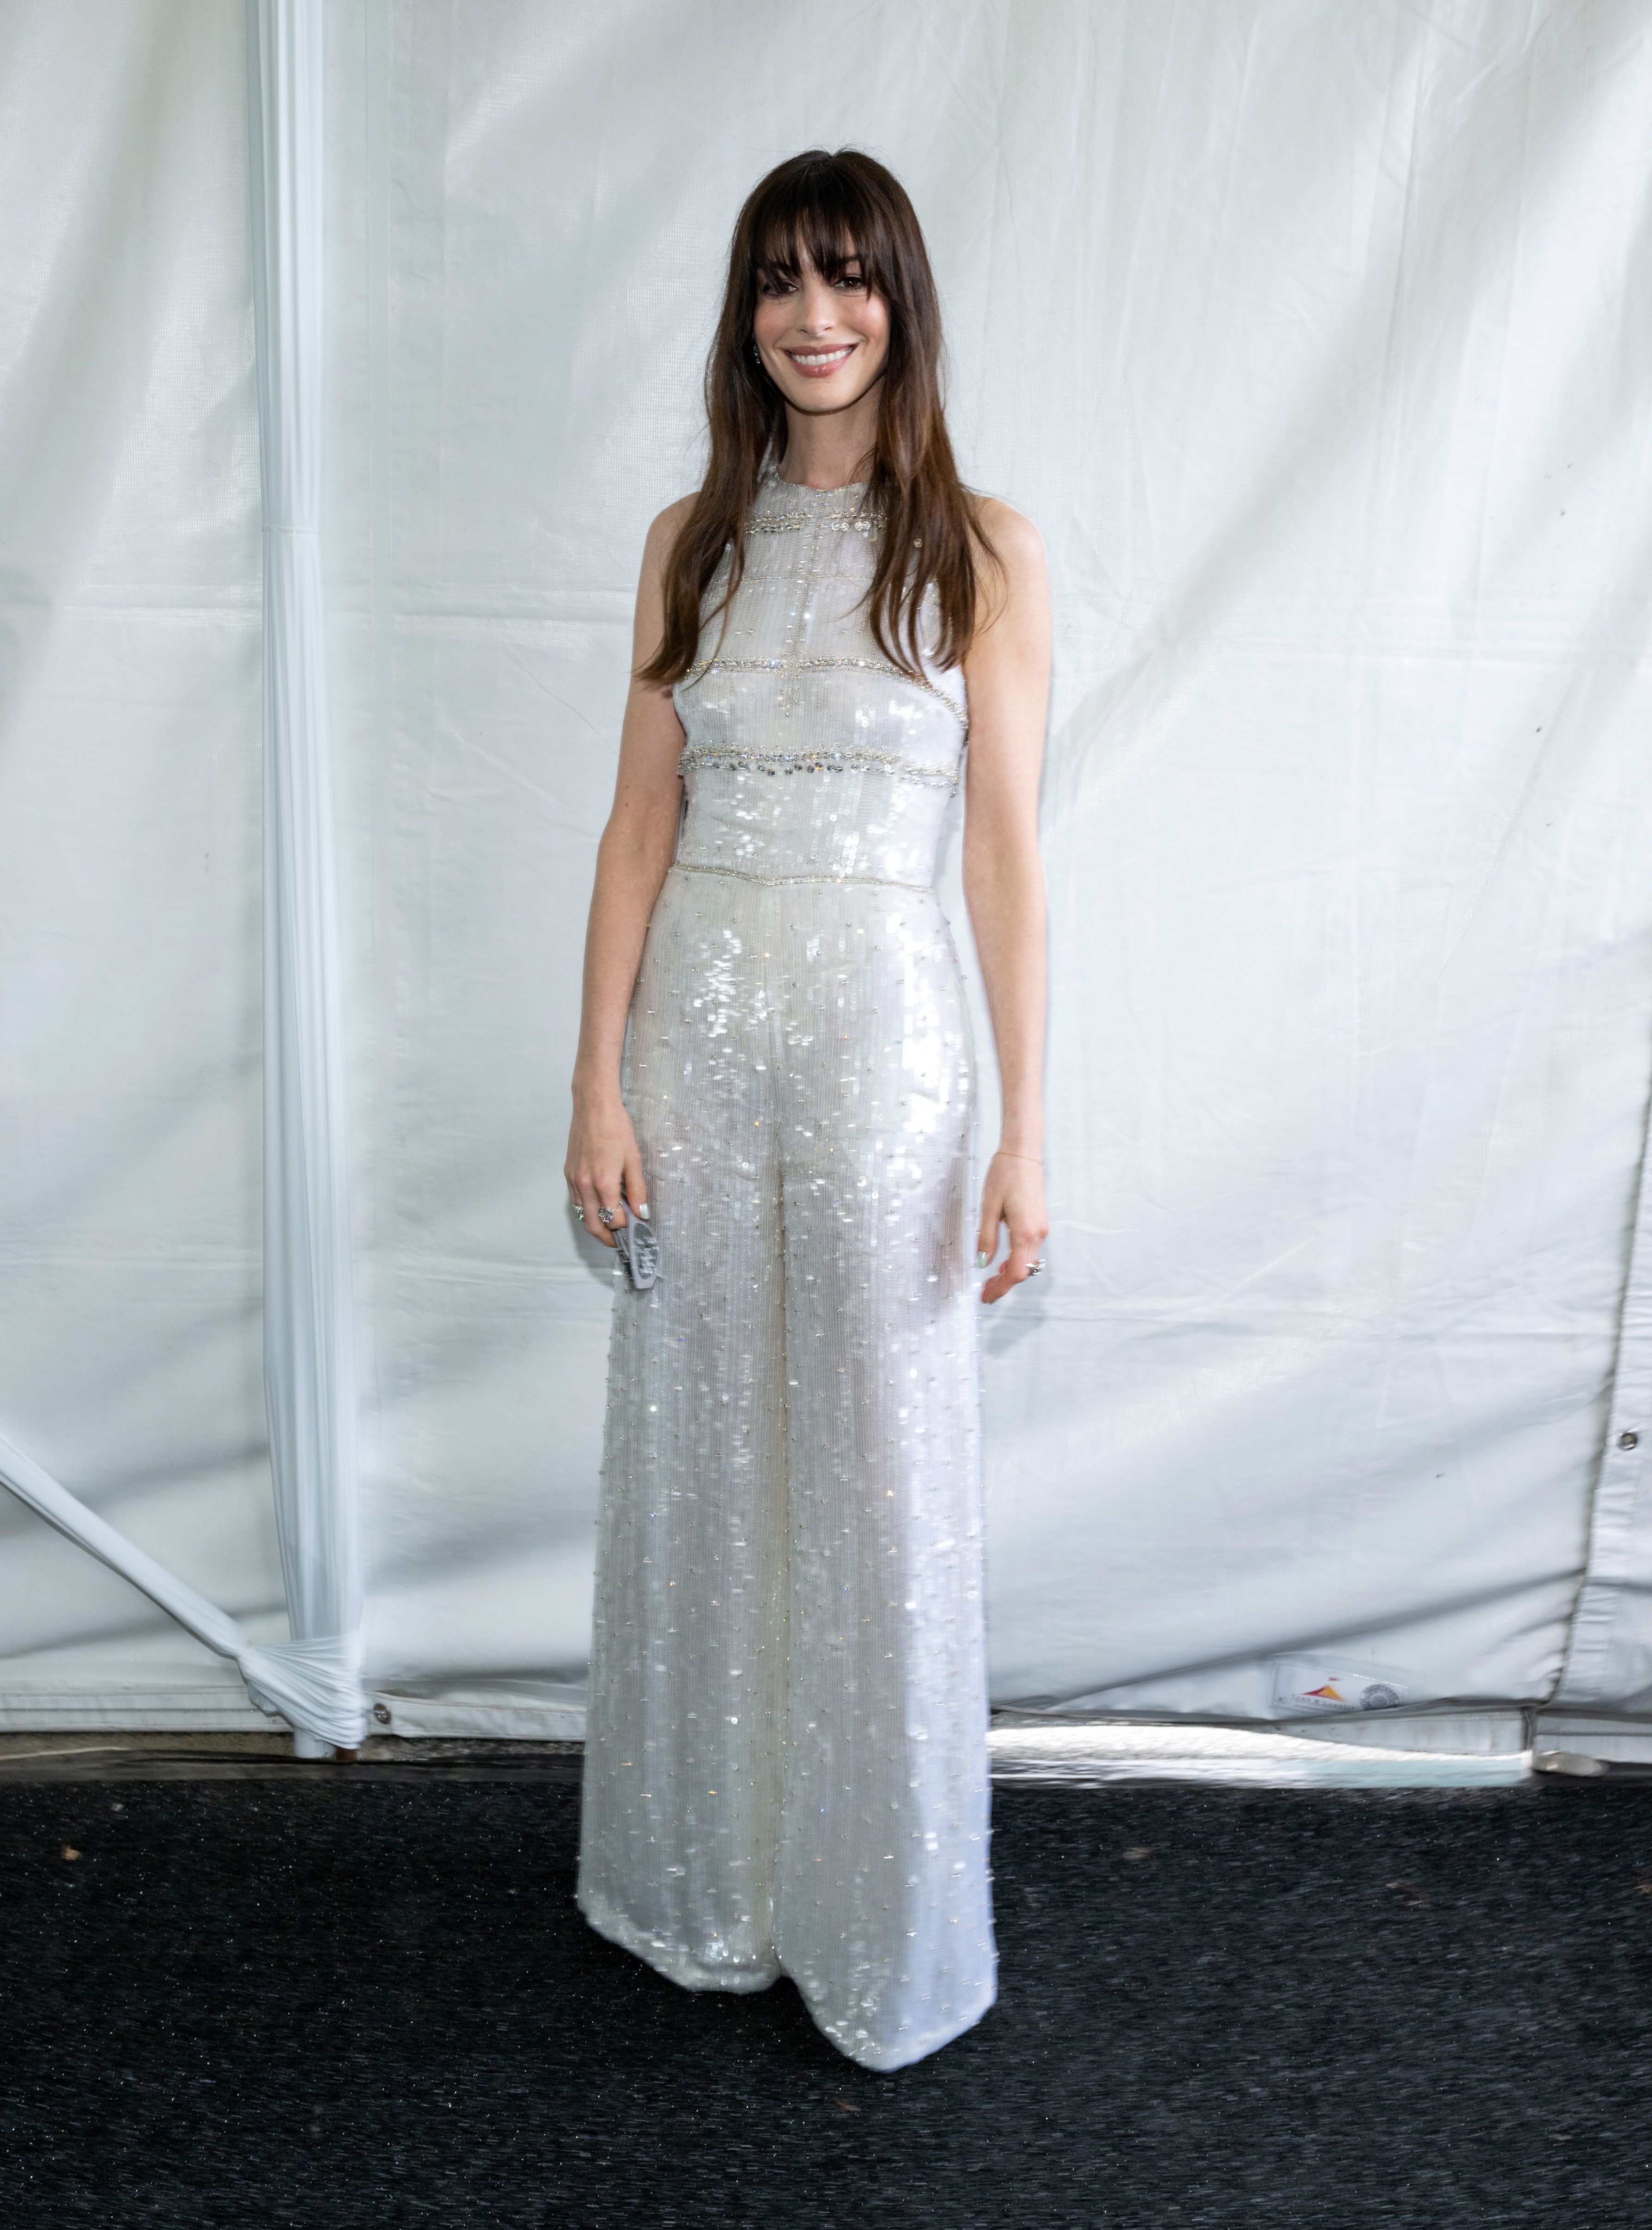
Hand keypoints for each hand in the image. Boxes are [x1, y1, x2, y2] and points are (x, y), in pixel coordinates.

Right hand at [565, 1092, 647, 1249]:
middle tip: (623, 1239)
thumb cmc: (616, 1128)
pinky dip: (588, 1210)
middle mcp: (584, 1185)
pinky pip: (577, 1201)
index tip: (638, 1229)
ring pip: (582, 1216)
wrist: (593, 1106)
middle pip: (593, 1226)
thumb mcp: (634, 1159)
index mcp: (603, 1182)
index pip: (614, 1220)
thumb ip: (638, 1189)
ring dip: (597, 1225)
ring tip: (613, 1224)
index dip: (627, 1228)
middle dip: (608, 1238)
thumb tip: (642, 1213)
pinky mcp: (568, 1174)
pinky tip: (601, 1204)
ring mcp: (573, 1180)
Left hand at [976, 1150, 1047, 1303]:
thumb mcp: (988, 1207)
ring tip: (990, 1280)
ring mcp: (1041, 1228)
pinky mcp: (1039, 1222)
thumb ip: (986, 1238)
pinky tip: (1001, 1263)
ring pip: (1027, 1261)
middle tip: (984, 1293)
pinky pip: (1028, 1250)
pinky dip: (1016, 1260)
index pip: (1016, 1272)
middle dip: (1004, 1285)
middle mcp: (1037, 1233)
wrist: (1023, 1152)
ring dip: (1009, 1273)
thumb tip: (982, 1264)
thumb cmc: (1004, 1175)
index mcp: (1025, 1232)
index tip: (985, 1297)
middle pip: (1023, 1271)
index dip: (1001, 1288)